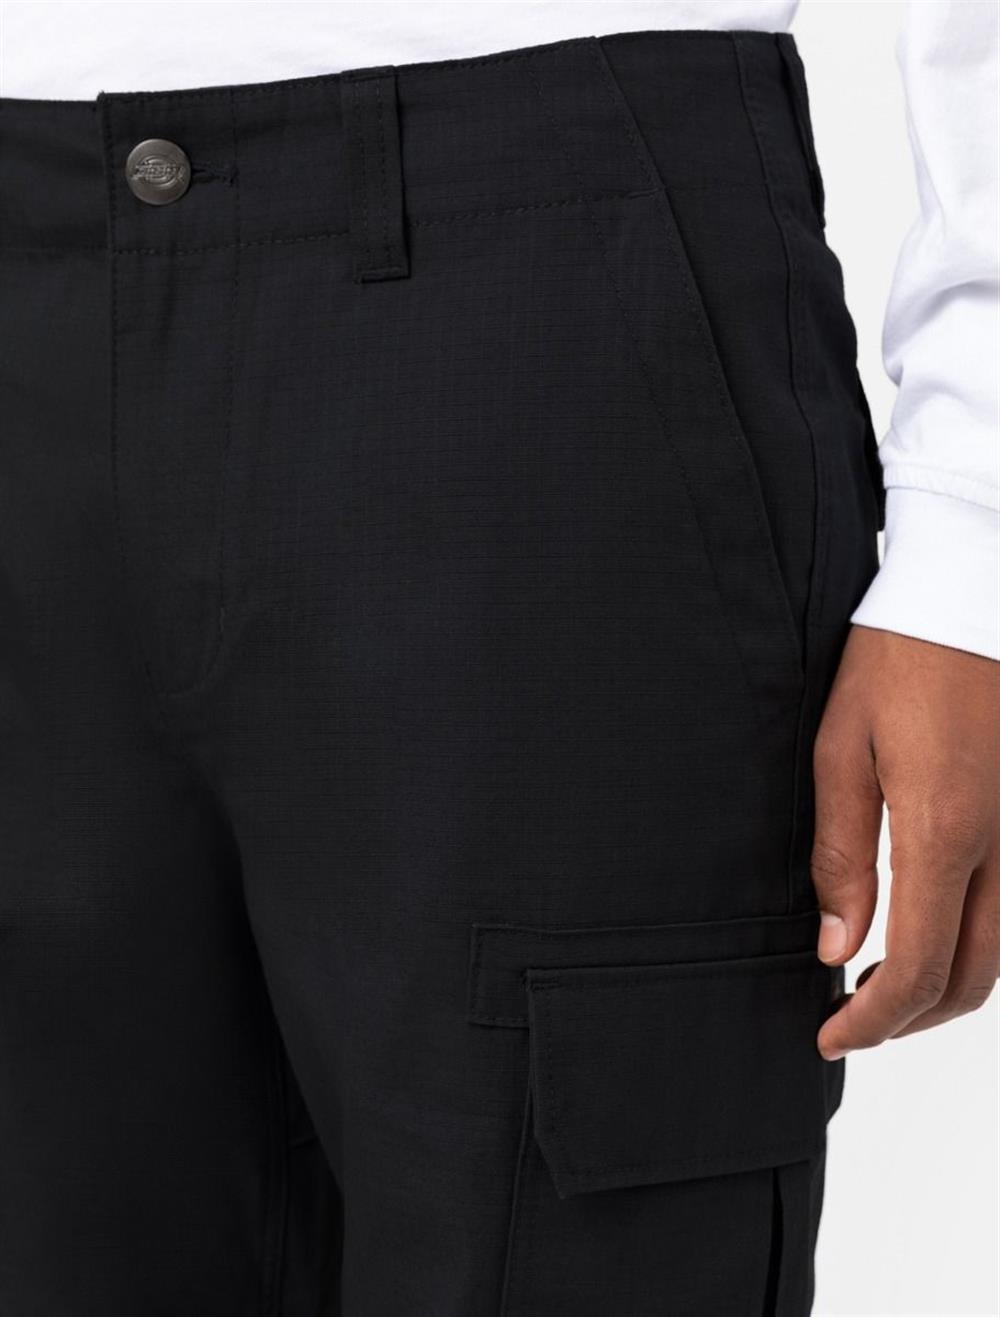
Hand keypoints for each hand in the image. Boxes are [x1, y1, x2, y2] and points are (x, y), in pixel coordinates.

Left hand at [811, 625, 998, 1059]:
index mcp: (944, 831)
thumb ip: (841, 855)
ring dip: (944, 987)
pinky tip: (926, 931)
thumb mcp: (841, 750)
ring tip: (878, 983)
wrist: (968, 596)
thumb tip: (836, 946)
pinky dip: (973, 946)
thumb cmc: (897, 660)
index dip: (872, 1020)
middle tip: (848, 1019)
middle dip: (909, 1019)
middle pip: (972, 980)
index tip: (827, 1033)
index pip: (918, 969)